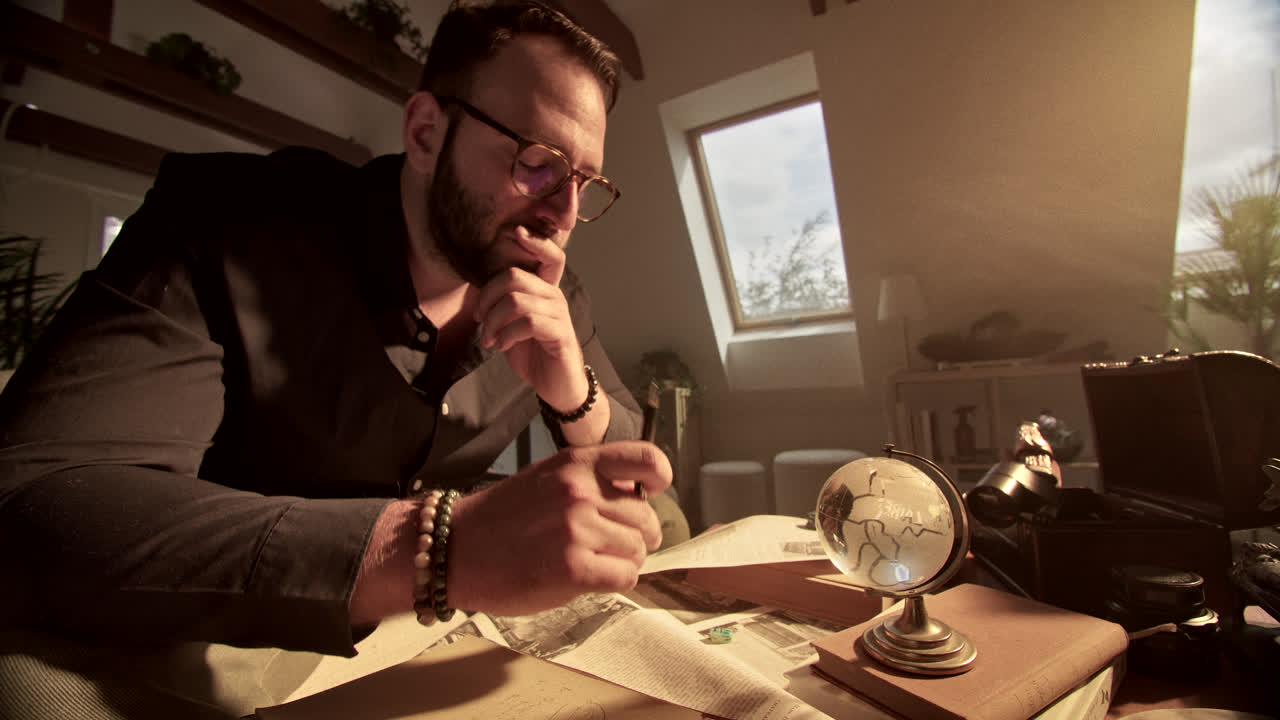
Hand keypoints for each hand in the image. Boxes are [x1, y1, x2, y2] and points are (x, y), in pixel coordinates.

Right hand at [446, 441, 671, 616]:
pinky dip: (616, 582)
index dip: (659, 479)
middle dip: (638, 536)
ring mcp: (578, 529)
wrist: (456, 548)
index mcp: (577, 463)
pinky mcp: (574, 568)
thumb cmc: (501, 518)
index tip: (653, 494)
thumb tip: (636, 500)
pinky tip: (592, 579)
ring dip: (624, 562)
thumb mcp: (547, 478)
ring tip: (596, 562)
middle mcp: (581, 491)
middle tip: (616, 546)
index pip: (647, 459)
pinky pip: (625, 577)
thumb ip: (590, 482)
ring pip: (638, 550)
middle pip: (646, 516)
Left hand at [472, 227, 584, 410]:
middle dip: (487, 298)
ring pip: (516, 300)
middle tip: (479, 320)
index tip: (514, 231)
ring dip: (492, 322)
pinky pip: (527, 322)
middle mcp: (554, 297)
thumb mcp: (511, 324)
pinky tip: (500, 346)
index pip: (550, 255)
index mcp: (544, 290)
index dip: (534, 240)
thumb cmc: (533, 353)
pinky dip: (505, 335)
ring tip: (488, 339)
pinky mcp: (559, 334)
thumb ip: (501, 304)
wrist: (556, 386)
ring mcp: (559, 315)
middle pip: (515, 276)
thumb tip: (477, 290)